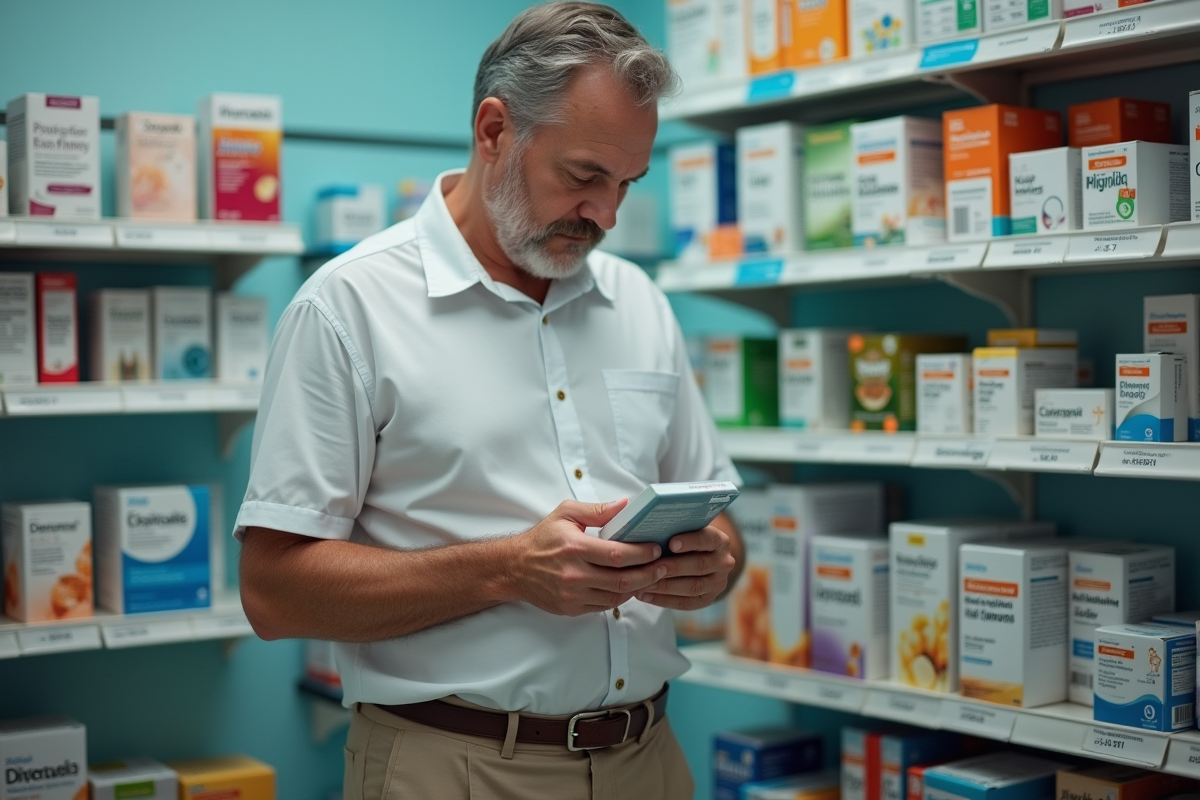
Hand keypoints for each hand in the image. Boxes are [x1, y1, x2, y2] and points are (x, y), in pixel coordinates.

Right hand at [507, 499, 666, 616]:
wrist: (514, 568)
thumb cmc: (542, 538)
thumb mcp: (566, 514)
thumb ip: (597, 510)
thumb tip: (626, 504)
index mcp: (575, 548)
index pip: (617, 555)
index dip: (641, 554)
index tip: (656, 549)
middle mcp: (574, 575)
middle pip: (622, 580)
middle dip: (648, 574)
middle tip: (664, 566)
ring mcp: (573, 595)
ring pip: (616, 597)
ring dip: (638, 587)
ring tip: (653, 576)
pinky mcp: (572, 608)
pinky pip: (604, 606)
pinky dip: (621, 597)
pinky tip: (631, 586)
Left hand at [635, 525, 734, 610]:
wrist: (700, 556)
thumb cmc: (684, 539)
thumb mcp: (685, 530)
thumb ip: (675, 530)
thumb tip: (650, 532)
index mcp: (720, 541)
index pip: (708, 539)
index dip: (690, 542)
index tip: (671, 544)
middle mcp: (724, 562)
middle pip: (699, 566)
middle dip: (674, 568)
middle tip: (651, 568)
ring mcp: (718, 583)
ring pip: (693, 587)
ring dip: (666, 586)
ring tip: (644, 584)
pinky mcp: (708, 599)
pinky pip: (686, 603)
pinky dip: (664, 601)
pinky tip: (646, 596)